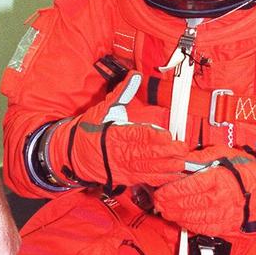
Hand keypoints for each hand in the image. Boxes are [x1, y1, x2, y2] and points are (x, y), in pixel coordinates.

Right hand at [46, 75, 188, 189]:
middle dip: (166, 153)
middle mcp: (119, 153)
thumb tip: (135, 75)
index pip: (137, 135)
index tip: (168, 135)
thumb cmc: (89, 130)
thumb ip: (123, 92)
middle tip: (182, 150)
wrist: (73, 154)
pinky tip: (172, 175)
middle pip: (147, 154)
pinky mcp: (125, 178)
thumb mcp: (104, 108)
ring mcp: (123, 168)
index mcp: (114, 134)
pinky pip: (144, 179)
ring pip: (148, 169)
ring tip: (182, 163)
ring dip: (166, 167)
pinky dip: (159, 178)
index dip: (153, 136)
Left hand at [152, 145, 255, 234]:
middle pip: (188, 204)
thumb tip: (179, 159)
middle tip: (159, 203)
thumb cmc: (242, 168)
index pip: (188, 187)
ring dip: (177, 216)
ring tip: (167, 212)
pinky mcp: (228, 224)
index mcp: (218, 178)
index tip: (160, 191)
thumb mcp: (220, 154)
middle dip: (169, 204)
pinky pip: (205, 228)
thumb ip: (198, 158)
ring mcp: (225, 213)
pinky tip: (183, 221)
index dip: (170, 191)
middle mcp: (221, 197)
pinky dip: (191, 226)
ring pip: (194, 218)